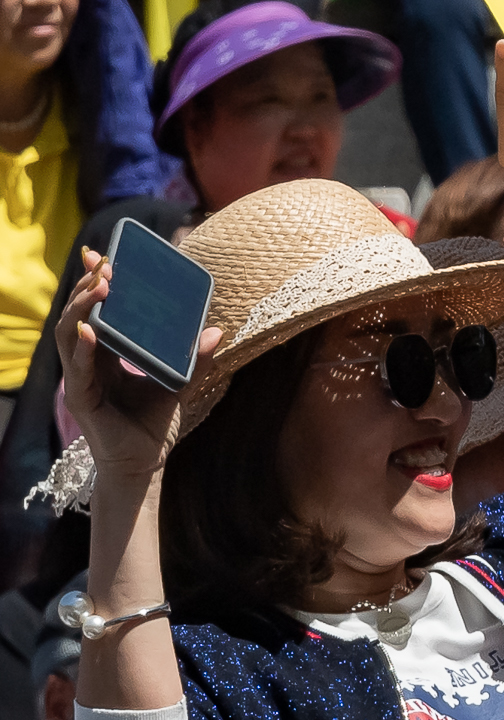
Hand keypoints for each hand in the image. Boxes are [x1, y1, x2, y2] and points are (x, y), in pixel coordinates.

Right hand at [55, 248, 219, 483]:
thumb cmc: (154, 425)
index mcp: (106, 355)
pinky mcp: (82, 400)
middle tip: (103, 261)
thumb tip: (217, 330)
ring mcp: (81, 380)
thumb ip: (193, 359)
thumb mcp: (178, 384)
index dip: (95, 283)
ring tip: (100, 285)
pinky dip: (82, 347)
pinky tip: (88, 329)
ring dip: (83, 308)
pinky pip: (78, 368)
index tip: (102, 254)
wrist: (144, 465)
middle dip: (88, 286)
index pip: (95, 311)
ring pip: (70, 335)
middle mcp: (88, 363)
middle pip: (78, 315)